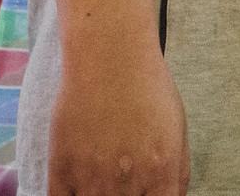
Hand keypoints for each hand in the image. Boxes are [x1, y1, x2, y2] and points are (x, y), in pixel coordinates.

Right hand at [48, 44, 187, 193]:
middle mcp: (127, 182)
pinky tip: (79, 187)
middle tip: (123, 186)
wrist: (111, 58)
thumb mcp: (178, 130)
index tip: (147, 195)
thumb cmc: (149, 90)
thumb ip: (177, 173)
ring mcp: (92, 179)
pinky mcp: (61, 170)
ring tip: (103, 181)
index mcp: (162, 172)